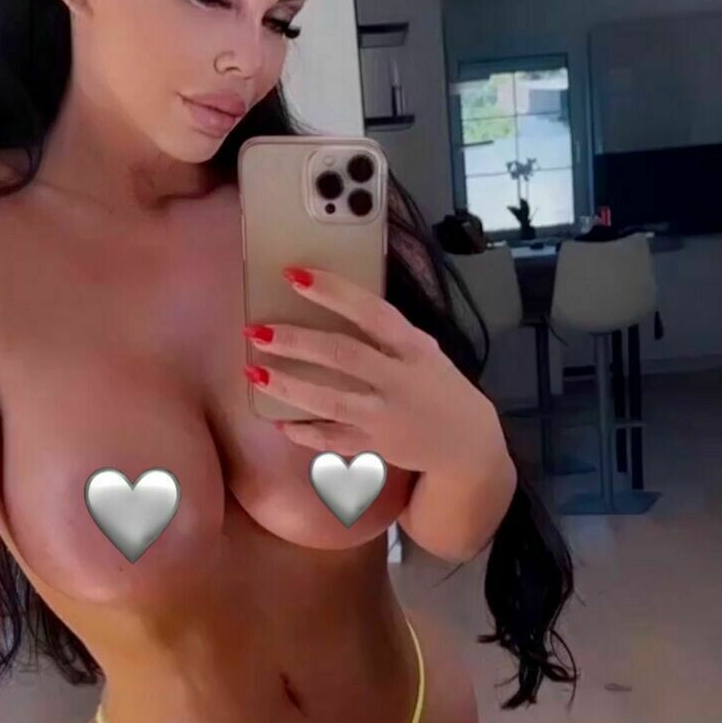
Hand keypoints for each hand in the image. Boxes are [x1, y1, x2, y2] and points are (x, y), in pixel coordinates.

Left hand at [243, 267, 504, 475]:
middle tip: (257, 331)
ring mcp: (386, 417)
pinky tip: (280, 423)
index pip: (372, 312)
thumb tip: (336, 304)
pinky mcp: (376, 446)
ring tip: (254, 373)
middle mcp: (400, 380)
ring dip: (289, 388)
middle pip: (342, 356)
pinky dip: (305, 433)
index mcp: (414, 348)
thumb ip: (388, 334)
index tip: (295, 275)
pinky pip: (333, 441)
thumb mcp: (424, 352)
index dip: (333, 292)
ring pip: (330, 401)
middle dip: (296, 342)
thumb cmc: (438, 387)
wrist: (467, 444)